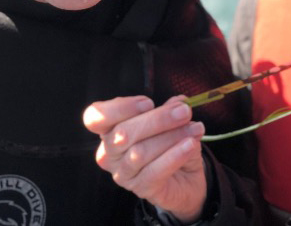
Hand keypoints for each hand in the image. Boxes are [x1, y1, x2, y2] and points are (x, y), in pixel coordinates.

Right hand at [83, 95, 205, 222]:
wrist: (186, 179)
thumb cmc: (170, 145)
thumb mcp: (171, 123)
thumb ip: (171, 109)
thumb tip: (180, 101)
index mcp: (110, 130)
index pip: (95, 118)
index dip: (119, 108)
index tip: (148, 102)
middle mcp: (110, 153)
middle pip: (122, 134)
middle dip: (157, 120)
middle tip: (184, 112)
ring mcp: (123, 174)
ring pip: (140, 153)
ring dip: (171, 137)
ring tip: (195, 128)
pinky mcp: (141, 189)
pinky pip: (155, 172)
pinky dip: (175, 155)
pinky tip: (190, 145)